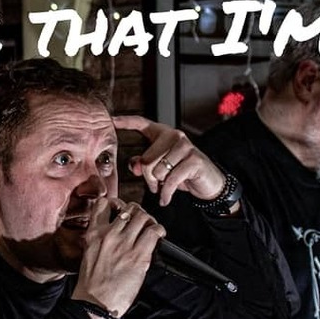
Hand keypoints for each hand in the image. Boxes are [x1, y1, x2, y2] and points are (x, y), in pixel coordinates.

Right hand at [71, 197, 164, 318]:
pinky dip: (159, 231)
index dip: (116, 203)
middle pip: (128, 209)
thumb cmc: (91, 284)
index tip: (121, 209)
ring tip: (151, 229)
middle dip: (137, 212)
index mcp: (94, 234)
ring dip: (149, 221)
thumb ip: (100, 240)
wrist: (94, 302)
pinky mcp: (139, 255)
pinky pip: (154, 232)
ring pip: (142, 217)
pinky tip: (159, 236)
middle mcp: (109, 234)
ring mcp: (125, 244)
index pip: (103, 204)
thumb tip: (116, 232)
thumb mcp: (89, 254)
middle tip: (141, 222)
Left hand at [113, 115, 227, 205]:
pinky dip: (166, 193)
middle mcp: (174, 135)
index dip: (125, 122)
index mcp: (162, 133)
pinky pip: (170, 180)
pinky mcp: (193, 160)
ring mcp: (185, 146)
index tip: (111, 119)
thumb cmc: (181, 173)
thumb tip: (135, 165)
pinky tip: (165, 199)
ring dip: (159, 185)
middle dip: (148, 178)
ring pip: (158, 171)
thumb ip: (144, 164)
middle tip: (154, 185)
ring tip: (165, 186)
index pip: (141, 123)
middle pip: (146, 160)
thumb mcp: (159, 169)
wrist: (208, 182)